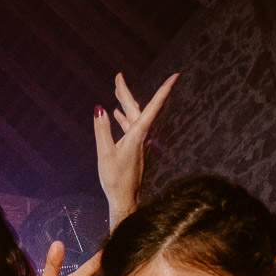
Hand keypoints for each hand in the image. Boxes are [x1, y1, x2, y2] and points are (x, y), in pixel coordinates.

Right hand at [94, 72, 176, 223]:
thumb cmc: (115, 180)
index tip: (175, 76)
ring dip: (124, 102)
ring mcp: (138, 142)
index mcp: (138, 135)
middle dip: (126, 91)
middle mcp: (141, 136)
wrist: (125, 199)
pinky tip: (116, 113)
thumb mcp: (105, 154)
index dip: (164, 90)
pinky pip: (130, 127)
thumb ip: (102, 130)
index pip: (153, 107)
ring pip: (132, 116)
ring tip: (116, 89)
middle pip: (136, 108)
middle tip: (118, 75)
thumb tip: (99, 109)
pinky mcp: (134, 148)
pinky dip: (123, 118)